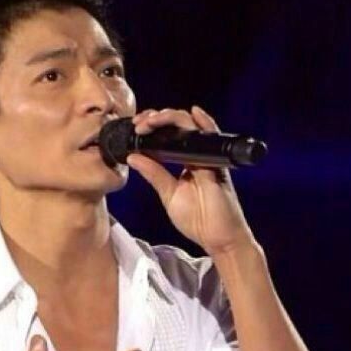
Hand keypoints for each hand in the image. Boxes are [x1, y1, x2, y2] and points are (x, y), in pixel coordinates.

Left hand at [127, 106, 257, 256]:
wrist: (218, 238)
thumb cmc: (197, 219)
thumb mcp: (168, 194)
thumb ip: (154, 174)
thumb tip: (132, 157)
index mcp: (183, 161)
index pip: (167, 136)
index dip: (152, 127)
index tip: (135, 127)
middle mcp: (196, 155)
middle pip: (177, 127)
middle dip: (156, 119)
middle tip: (139, 123)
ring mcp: (208, 158)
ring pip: (191, 128)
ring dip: (170, 118)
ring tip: (152, 119)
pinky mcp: (217, 165)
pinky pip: (212, 139)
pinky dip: (204, 124)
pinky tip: (194, 113)